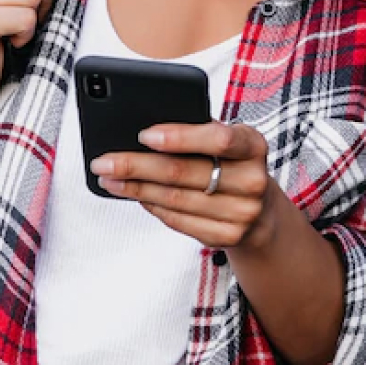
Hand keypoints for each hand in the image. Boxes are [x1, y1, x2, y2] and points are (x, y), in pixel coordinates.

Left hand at [91, 120, 285, 251]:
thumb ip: (196, 129)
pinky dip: (152, 206)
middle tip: (103, 161)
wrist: (262, 210)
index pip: (218, 138)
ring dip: (135, 188)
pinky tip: (135, 194)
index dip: (179, 137)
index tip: (143, 135)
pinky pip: (178, 221)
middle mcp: (253, 180)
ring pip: (175, 199)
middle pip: (184, 172)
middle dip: (136, 166)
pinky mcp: (228, 237)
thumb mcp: (226, 139)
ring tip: (109, 178)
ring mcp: (243, 213)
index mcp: (253, 145)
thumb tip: (144, 128)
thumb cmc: (230, 162)